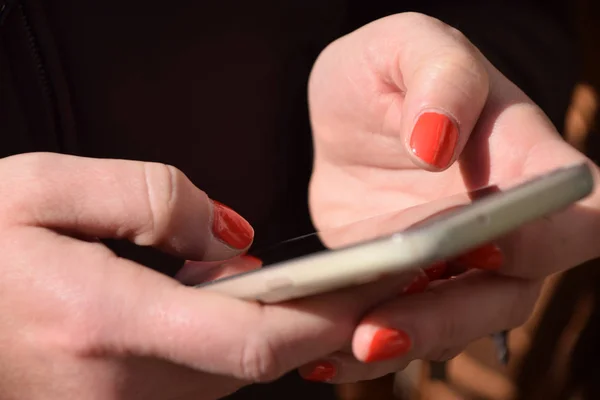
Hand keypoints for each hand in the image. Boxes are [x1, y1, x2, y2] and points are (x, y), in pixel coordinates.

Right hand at [0, 152, 416, 398]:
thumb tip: (229, 235)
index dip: (326, 316)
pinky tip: (222, 300)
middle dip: (313, 321)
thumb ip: (150, 201)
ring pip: (228, 374)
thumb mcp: (43, 191)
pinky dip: (227, 342)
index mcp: (106, 324)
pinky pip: (195, 378)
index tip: (375, 285)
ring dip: (270, 329)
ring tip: (297, 279)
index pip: (255, 341)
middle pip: (254, 364)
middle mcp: (117, 386)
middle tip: (354, 273)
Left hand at [304, 12, 599, 382]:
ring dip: (401, 343)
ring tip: (338, 349)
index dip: (546, 240)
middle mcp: (500, 223)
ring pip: (451, 323)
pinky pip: (398, 325)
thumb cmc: (387, 74)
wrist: (351, 115)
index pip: (577, 211)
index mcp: (522, 159)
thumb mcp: (406, 46)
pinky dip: (362, 347)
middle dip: (445, 318)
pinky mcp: (407, 283)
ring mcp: (454, 261)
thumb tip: (438, 142)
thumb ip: (439, 76)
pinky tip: (320, 353)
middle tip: (375, 332)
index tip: (480, 246)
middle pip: (506, 292)